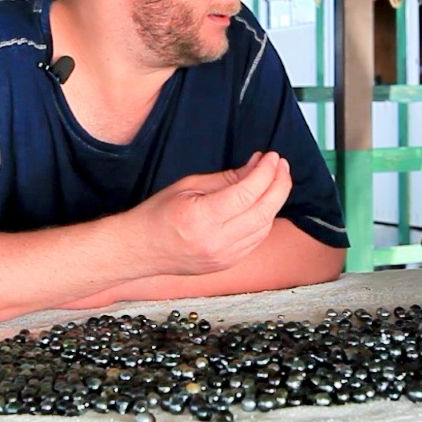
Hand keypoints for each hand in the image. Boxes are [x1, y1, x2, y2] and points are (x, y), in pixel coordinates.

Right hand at [130, 151, 291, 276]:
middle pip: (264, 211)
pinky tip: (264, 203)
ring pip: (265, 227)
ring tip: (275, 180)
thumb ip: (227, 178)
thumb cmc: (158, 215)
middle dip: (279, 185)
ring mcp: (224, 257)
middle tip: (281, 165)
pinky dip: (265, 219)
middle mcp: (217, 242)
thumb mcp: (189, 186)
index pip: (248, 193)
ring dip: (275, 201)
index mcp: (203, 218)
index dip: (266, 172)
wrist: (140, 249)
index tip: (272, 157)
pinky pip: (257, 240)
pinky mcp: (227, 264)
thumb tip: (257, 165)